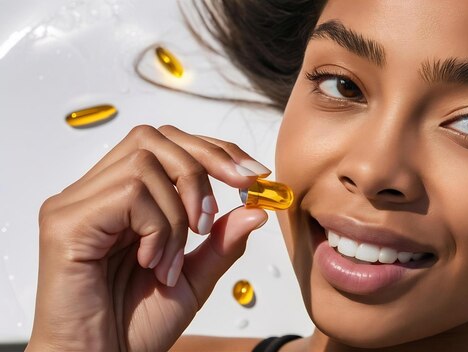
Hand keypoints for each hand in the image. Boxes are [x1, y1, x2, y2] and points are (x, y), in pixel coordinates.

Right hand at [27, 125, 268, 350]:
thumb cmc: (134, 327)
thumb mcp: (194, 280)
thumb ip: (221, 243)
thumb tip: (256, 209)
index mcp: (122, 200)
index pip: (169, 144)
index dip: (215, 151)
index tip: (254, 175)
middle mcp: (95, 193)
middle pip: (155, 137)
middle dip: (204, 165)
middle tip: (218, 213)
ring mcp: (76, 203)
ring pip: (146, 162)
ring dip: (178, 213)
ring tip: (170, 261)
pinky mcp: (65, 221)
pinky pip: (130, 194)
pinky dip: (157, 227)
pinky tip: (150, 262)